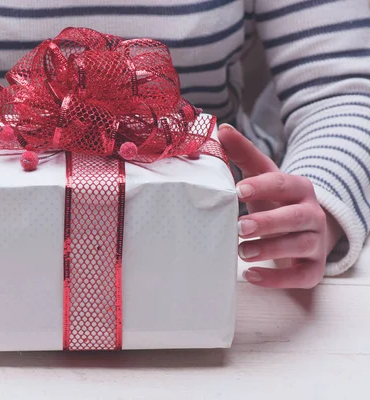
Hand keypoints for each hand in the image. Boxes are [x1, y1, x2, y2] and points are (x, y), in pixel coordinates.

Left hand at [218, 124, 343, 288]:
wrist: (305, 229)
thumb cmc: (275, 200)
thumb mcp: (262, 176)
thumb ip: (243, 154)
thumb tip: (221, 129)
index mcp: (298, 188)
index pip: (283, 184)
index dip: (262, 187)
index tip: (238, 191)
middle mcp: (312, 213)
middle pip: (296, 217)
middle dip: (268, 222)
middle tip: (239, 227)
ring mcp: (316, 242)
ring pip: (299, 246)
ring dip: (270, 250)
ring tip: (242, 252)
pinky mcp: (314, 268)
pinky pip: (301, 276)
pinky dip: (277, 279)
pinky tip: (251, 275)